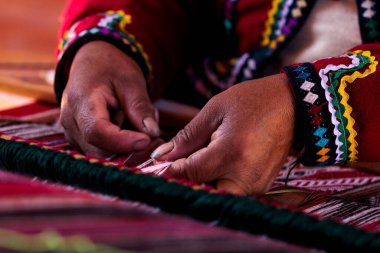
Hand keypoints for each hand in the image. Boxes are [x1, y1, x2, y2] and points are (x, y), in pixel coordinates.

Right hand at [60, 41, 159, 156]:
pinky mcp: (80, 140)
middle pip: (99, 149)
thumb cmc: (110, 68)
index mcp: (81, 101)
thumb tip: (152, 134)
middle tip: (153, 136)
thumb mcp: (131, 81)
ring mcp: (73, 133)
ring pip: (102, 154)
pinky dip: (121, 145)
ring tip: (140, 122)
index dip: (122, 141)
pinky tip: (130, 127)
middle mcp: (71, 121)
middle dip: (129, 148)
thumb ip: (140, 107)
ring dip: (127, 146)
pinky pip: (102, 151)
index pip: (97, 131)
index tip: (146, 141)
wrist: (92, 63)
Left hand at [151, 74, 294, 194]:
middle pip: (202, 190)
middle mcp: (246, 176)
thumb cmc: (252, 101)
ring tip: (204, 156)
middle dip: (188, 178)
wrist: (293, 105)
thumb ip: (187, 137)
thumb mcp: (215, 111)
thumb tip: (161, 157)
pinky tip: (219, 161)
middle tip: (183, 160)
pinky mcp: (261, 186)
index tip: (162, 162)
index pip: (190, 174)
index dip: (172, 169)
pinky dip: (218, 179)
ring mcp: (257, 185)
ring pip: (215, 193)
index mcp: (232, 152)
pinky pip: (230, 191)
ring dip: (203, 179)